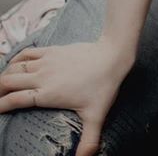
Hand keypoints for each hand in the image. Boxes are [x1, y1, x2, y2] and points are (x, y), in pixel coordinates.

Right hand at [0, 40, 132, 155]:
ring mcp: (47, 61)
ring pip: (15, 67)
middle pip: (8, 82)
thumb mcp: (96, 116)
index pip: (14, 100)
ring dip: (6, 76)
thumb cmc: (103, 86)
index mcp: (47, 94)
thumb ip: (88, 141)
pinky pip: (28, 52)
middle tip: (0, 99)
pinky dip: (16, 59)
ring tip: (4, 86)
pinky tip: (15, 65)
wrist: (112, 56)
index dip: (0, 106)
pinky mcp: (53, 50)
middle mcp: (42, 77)